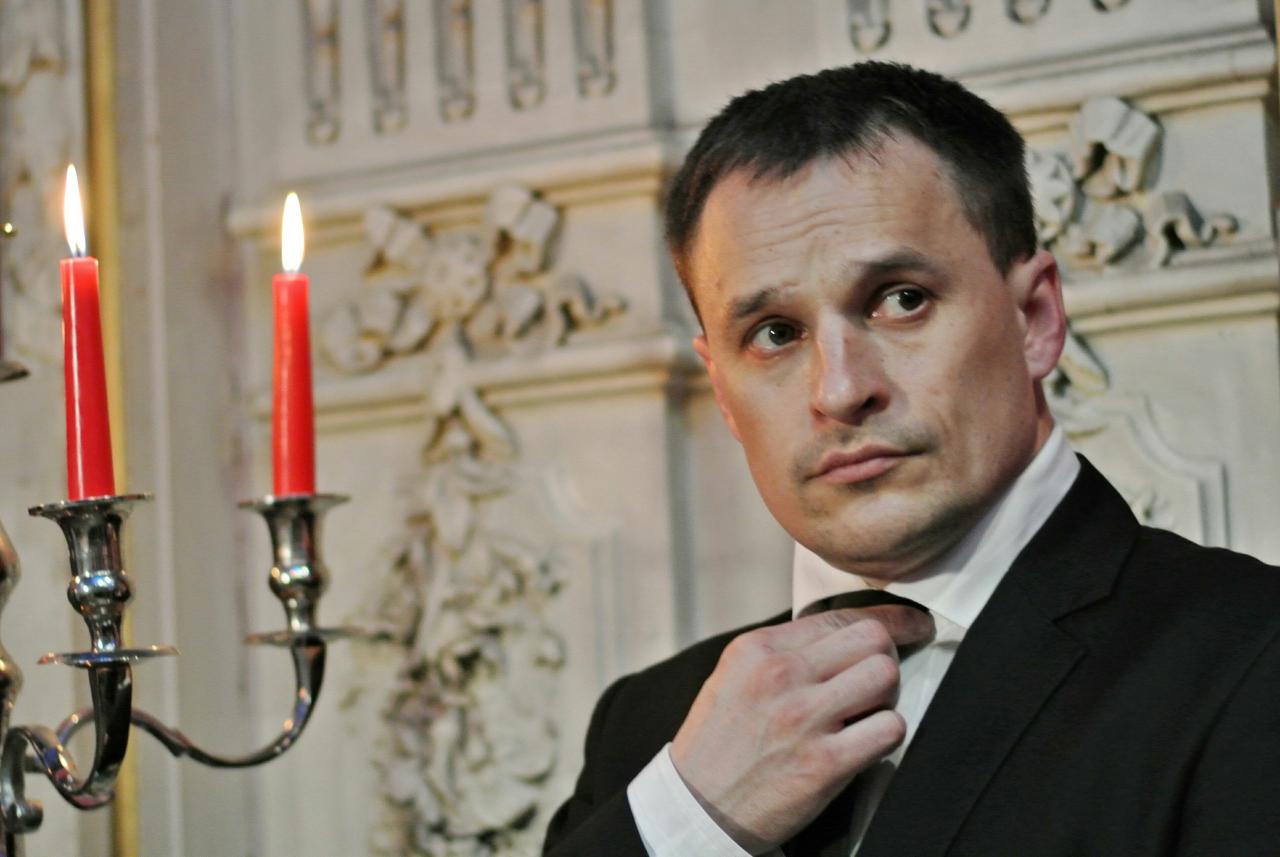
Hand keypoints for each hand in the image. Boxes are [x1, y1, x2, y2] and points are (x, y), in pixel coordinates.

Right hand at [670, 605, 934, 851]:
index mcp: (757, 648)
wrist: (699, 807)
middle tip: (879, 677)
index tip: (911, 624)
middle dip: (889, 654)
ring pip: (886, 675)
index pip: (841, 615)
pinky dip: (887, 733)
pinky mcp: (824, 763)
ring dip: (887, 694)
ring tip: (867, 710)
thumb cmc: (719, 742)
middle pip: (873, 638)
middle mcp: (779, 675)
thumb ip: (782, 651)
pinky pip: (889, 729)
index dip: (888, 619)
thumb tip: (841, 636)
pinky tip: (866, 741)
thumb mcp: (734, 676)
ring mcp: (802, 718)